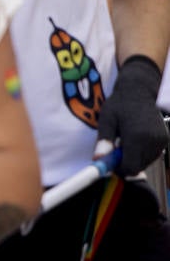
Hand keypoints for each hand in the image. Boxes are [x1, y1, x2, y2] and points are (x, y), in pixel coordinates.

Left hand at [96, 55, 167, 174]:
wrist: (139, 91)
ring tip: (125, 140)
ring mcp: (161, 140)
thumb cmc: (118, 104)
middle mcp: (153, 140)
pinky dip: (142, 153)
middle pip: (138, 167)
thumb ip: (104, 141)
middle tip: (115, 148)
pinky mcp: (165, 139)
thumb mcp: (106, 120)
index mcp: (137, 136)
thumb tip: (98, 160)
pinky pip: (152, 155)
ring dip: (133, 158)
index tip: (109, 161)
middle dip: (125, 163)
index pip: (130, 167)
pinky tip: (134, 139)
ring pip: (145, 162)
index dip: (118, 169)